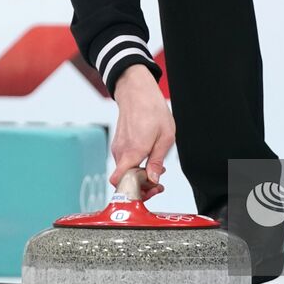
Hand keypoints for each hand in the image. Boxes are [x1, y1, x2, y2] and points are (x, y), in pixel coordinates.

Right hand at [110, 64, 174, 200]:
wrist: (137, 92)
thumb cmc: (152, 110)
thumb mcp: (165, 137)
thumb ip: (156, 162)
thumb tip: (153, 181)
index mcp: (133, 152)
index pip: (120, 182)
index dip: (135, 191)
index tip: (152, 189)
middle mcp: (121, 152)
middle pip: (124, 181)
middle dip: (141, 186)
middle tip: (159, 185)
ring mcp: (118, 148)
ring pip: (125, 172)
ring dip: (139, 176)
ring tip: (157, 170)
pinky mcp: (118, 144)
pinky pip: (125, 162)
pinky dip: (136, 166)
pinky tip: (149, 159)